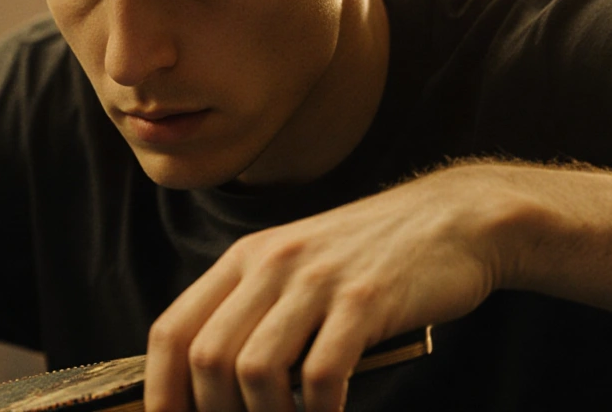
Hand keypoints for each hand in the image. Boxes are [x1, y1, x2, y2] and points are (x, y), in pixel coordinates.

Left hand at [144, 165, 510, 411]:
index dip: (160, 389)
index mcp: (243, 260)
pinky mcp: (364, 301)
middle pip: (207, 357)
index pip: (173, 329)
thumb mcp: (297, 271)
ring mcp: (316, 281)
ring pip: (255, 370)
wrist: (451, 221)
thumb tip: (214, 385)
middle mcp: (269, 265)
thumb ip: (256, 314)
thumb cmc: (371, 259)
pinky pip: (322, 374)